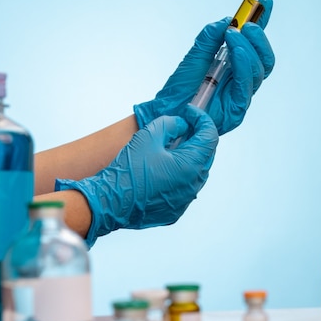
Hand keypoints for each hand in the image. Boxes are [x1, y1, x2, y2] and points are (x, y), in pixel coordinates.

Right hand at [55, 105, 218, 246]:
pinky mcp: (177, 209)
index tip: (189, 112)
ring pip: (196, 171)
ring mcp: (186, 199)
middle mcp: (194, 184)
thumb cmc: (128, 170)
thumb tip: (182, 125)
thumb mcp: (149, 136)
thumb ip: (171, 124)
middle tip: (181, 126)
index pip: (210, 136)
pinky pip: (185, 186)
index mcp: (191, 165)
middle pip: (206, 154)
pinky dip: (180, 174)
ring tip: (171, 146)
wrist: (110, 202)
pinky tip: (164, 168)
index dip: (202, 119)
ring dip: (188, 156)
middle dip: (197, 137)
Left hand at [134, 0, 274, 134]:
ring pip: (259, 70)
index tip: (265, 1)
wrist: (166, 112)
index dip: (262, 23)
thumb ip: (210, 38)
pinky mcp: (237, 110)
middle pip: (265, 59)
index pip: (255, 44)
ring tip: (232, 34)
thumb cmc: (180, 89)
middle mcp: (242, 81)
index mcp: (236, 67)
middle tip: (246, 24)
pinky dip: (243, 65)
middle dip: (259, 38)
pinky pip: (247, 85)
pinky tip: (234, 51)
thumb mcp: (195, 55)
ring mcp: (241, 96)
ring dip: (247, 48)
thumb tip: (226, 20)